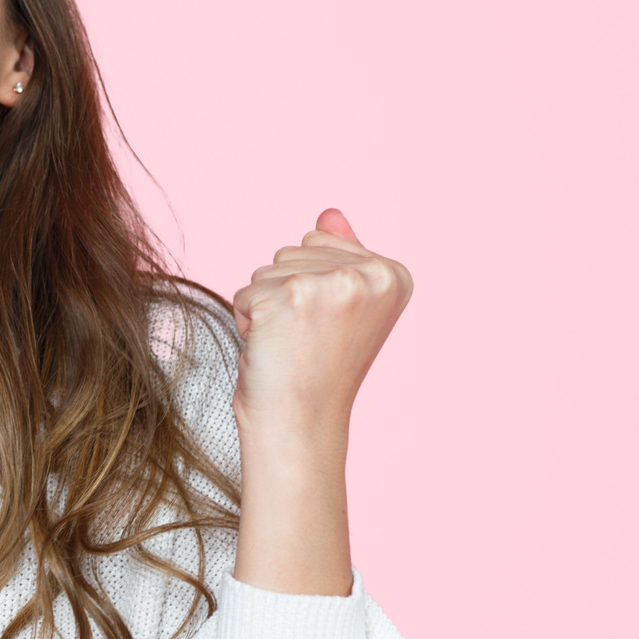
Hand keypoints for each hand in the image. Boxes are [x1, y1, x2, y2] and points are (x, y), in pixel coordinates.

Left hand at [228, 209, 411, 595]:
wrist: (300, 425)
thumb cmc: (316, 369)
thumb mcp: (339, 308)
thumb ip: (340, 255)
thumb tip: (330, 213)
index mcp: (394, 274)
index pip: (319, 241)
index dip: (309, 286)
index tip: (327, 328)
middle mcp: (370, 277)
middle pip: (291, 251)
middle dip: (284, 293)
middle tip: (304, 339)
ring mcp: (331, 286)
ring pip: (265, 270)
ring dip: (265, 307)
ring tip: (289, 345)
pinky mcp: (289, 299)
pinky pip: (245, 291)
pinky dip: (247, 321)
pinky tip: (271, 350)